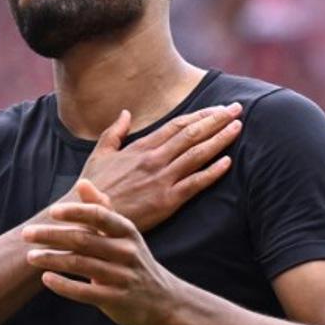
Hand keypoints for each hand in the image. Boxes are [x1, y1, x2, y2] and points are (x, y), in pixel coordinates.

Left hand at [23, 180, 181, 324]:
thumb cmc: (133, 261)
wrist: (162, 299)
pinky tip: (46, 278)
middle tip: (27, 233)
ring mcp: (122, 277)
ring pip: (80, 264)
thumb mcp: (125, 234)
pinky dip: (63, 285)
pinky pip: (84, 292)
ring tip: (31, 257)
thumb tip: (82, 183)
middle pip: (83, 239)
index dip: (75, 212)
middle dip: (52, 235)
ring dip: (52, 258)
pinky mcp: (116, 300)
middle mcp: (127, 252)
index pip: (100, 216)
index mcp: (127, 232)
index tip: (52, 212)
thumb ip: (102, 209)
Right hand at [72, 103, 241, 231]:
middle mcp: (155, 159)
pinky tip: (228, 162)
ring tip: (237, 127)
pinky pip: (195, 183)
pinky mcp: (167, 201)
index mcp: (141, 147)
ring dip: (220, 139)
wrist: (87, 216)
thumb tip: (125, 113)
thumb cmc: (93, 187)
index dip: (201, 115)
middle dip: (217, 120)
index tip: (218, 108)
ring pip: (197, 154)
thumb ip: (114, 132)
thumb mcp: (100, 154)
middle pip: (192, 134)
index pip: (178, 125)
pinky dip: (212, 172)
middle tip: (237, 109)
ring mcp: (162, 179)